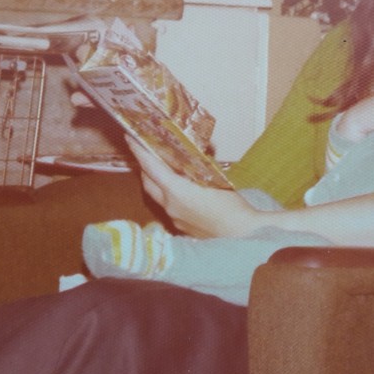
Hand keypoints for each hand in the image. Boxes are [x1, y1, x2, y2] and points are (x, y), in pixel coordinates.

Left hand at [126, 137, 259, 237]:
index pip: (151, 167)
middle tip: (147, 150)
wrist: (242, 236)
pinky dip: (168, 194)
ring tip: (163, 167)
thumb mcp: (218, 180)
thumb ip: (203, 166)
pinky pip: (168, 206)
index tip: (130, 137)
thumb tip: (200, 151)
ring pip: (157, 195)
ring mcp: (174, 218)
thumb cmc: (233, 207)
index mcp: (177, 192)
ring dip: (156, 180)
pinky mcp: (181, 227)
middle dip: (145, 165)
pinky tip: (181, 189)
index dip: (139, 151)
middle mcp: (170, 205)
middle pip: (148, 181)